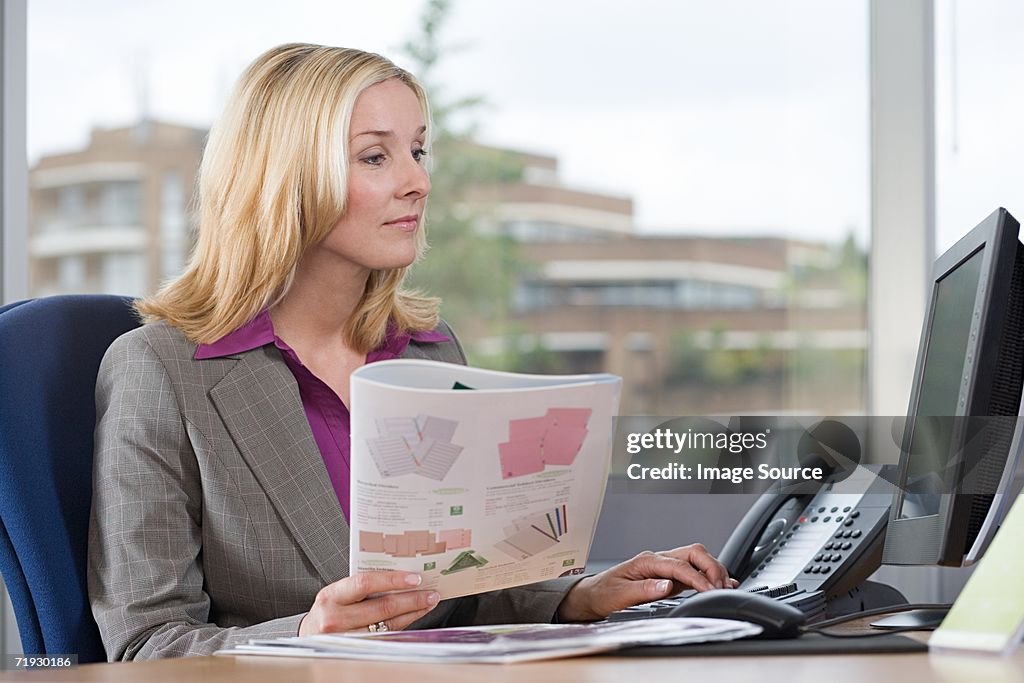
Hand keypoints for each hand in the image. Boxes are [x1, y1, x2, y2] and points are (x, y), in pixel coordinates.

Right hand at [298, 571, 439, 635]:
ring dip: (412, 613)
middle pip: (381, 607)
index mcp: (331, 596)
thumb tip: (399, 576)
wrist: (309, 635)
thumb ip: (361, 585)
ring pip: (387, 625)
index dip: (392, 580)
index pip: (365, 583)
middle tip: (430, 593)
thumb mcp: (338, 592)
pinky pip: (385, 637)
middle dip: (411, 599)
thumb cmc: (329, 608)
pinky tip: (413, 618)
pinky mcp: (355, 650)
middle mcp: (335, 618)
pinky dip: (402, 626)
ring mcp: (344, 638)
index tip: (414, 578)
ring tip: (427, 604)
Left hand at [556, 544, 737, 621]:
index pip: (679, 565)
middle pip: (693, 553)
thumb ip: (645, 589)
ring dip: (713, 570)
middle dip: (712, 566)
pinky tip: (718, 584)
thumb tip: (667, 584)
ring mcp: (663, 567)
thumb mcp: (620, 595)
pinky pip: (692, 571)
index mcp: (647, 561)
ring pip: (696, 559)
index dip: (698, 577)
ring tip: (725, 586)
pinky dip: (707, 576)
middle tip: (722, 586)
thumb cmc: (603, 594)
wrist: (592, 595)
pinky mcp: (667, 577)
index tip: (710, 591)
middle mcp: (657, 560)